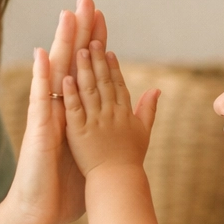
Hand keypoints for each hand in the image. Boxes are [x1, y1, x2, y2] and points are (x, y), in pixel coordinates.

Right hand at [46, 0, 106, 218]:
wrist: (40, 213)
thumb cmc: (65, 188)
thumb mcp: (93, 153)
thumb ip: (106, 131)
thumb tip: (120, 120)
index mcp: (75, 111)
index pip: (86, 69)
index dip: (95, 43)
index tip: (103, 17)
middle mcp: (59, 106)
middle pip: (71, 61)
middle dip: (80, 30)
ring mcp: (48, 115)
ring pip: (56, 71)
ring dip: (62, 42)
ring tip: (68, 13)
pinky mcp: (40, 128)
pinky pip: (41, 96)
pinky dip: (43, 75)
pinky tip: (45, 53)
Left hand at [63, 42, 159, 177]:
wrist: (118, 184)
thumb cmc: (130, 161)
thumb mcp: (143, 132)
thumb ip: (148, 109)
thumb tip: (157, 89)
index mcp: (124, 114)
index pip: (118, 85)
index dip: (112, 67)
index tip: (107, 50)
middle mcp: (111, 114)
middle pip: (104, 82)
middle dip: (97, 60)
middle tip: (91, 40)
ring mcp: (95, 123)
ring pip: (89, 91)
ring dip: (84, 69)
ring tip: (79, 51)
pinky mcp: (79, 133)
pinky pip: (74, 109)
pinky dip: (70, 93)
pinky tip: (66, 78)